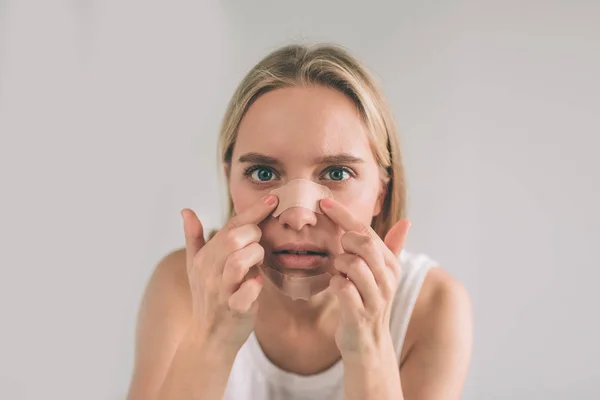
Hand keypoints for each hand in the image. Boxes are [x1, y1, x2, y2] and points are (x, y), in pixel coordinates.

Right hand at [180, 194, 278, 350]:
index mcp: (205, 256)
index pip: (231, 226)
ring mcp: (220, 290)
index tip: (274, 198)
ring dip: (255, 256)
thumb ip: (194, 237)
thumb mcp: (196, 266)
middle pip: (234, 238)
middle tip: (259, 244)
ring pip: (238, 261)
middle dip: (254, 235)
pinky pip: (244, 294)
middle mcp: (210, 270)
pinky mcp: (233, 309)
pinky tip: (258, 284)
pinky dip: (254, 287)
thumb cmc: (208, 297)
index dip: (253, 211)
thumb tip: (186, 210)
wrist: (208, 337)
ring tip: (257, 263)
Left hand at [319, 197, 410, 359]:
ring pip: (353, 264)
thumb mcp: (382, 274)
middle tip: (340, 253)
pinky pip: (342, 288)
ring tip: (340, 274)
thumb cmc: (369, 302)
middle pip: (365, 244)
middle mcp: (387, 279)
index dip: (344, 215)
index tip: (324, 202)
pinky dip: (334, 285)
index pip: (367, 231)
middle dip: (346, 243)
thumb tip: (407, 221)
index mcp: (390, 264)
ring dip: (339, 266)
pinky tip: (337, 288)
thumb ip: (392, 247)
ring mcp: (375, 298)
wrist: (367, 344)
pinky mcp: (360, 314)